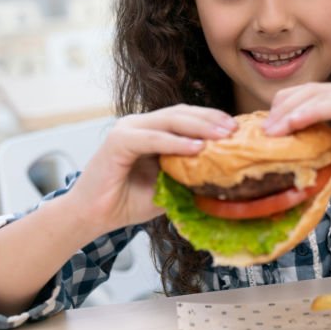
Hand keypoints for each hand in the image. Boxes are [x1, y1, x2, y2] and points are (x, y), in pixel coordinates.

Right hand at [67, 105, 236, 235]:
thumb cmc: (127, 202)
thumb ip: (188, 174)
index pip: (186, 117)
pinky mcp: (117, 142)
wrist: (92, 216)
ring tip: (222, 135)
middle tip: (236, 128)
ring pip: (169, 120)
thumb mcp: (167, 186)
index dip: (212, 119)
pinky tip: (196, 148)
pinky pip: (152, 139)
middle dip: (211, 119)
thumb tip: (223, 173)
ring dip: (199, 126)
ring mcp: (127, 130)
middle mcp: (139, 125)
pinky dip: (175, 142)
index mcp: (151, 131)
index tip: (238, 128)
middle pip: (181, 113)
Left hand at [263, 82, 330, 192]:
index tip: (258, 136)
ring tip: (270, 130)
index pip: (303, 103)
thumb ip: (329, 172)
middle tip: (257, 135)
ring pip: (317, 94)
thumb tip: (299, 189)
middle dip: (278, 112)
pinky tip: (295, 123)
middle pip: (303, 94)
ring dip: (290, 112)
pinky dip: (314, 111)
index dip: (279, 116)